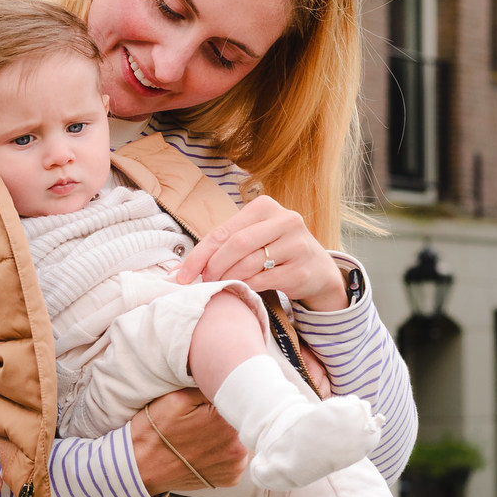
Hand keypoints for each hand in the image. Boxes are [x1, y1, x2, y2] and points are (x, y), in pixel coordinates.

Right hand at [130, 388, 248, 496]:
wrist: (141, 467)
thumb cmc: (155, 431)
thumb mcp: (176, 397)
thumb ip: (208, 387)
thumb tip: (230, 378)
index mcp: (227, 421)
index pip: (243, 397)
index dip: (230, 392)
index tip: (217, 393)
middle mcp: (238, 445)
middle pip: (243, 417)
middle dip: (230, 411)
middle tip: (207, 413)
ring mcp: (236, 464)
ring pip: (243, 435)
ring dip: (230, 431)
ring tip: (205, 431)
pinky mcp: (232, 477)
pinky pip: (237, 455)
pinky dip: (227, 449)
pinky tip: (207, 446)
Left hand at [173, 196, 347, 310]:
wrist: (317, 269)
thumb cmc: (276, 251)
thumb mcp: (253, 238)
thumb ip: (222, 246)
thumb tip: (179, 270)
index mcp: (265, 206)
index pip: (224, 231)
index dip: (199, 254)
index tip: (181, 274)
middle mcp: (285, 220)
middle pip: (237, 244)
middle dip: (214, 266)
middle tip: (203, 281)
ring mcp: (297, 244)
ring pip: (250, 263)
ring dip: (229, 278)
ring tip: (220, 285)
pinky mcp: (302, 269)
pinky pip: (264, 281)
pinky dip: (247, 287)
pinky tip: (242, 289)